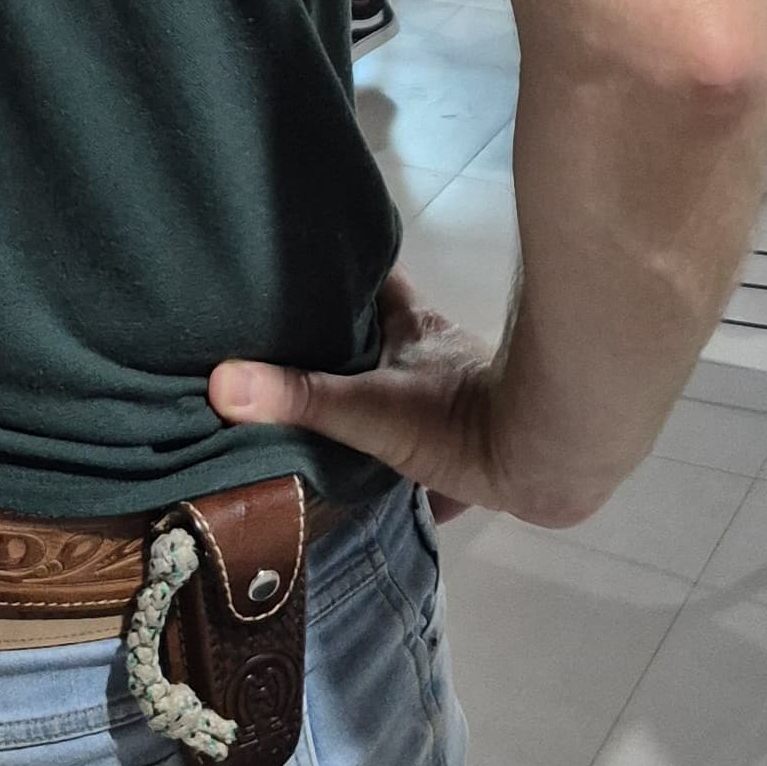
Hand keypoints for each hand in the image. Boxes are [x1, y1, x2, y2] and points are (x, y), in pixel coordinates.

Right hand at [209, 266, 504, 525]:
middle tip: (287, 355)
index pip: (373, 281)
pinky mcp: (478, 449)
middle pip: (383, 339)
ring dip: (375, 403)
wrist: (545, 461)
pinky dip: (405, 469)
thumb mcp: (367, 408)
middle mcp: (437, 354)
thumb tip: (221, 381)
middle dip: (344, 347)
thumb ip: (299, 397)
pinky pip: (430, 453)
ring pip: (407, 392)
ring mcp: (460, 399)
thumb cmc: (459, 418)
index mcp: (412, 329)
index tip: (298, 269)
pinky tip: (377, 496)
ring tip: (322, 426)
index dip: (340, 271)